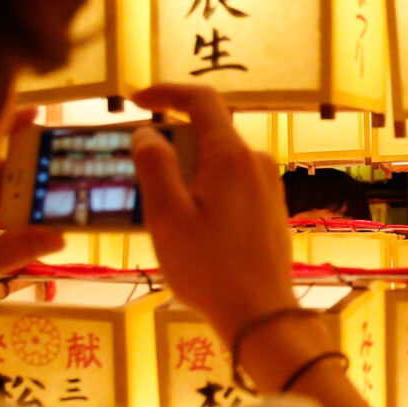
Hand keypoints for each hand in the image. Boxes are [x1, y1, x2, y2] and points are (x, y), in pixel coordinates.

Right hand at [130, 85, 293, 336]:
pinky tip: (194, 231)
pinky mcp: (273, 207)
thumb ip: (155, 166)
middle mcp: (257, 162)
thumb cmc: (209, 269)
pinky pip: (233, 184)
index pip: (202, 100)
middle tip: (143, 185)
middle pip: (208, 134)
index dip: (166, 92)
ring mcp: (269, 185)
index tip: (135, 100)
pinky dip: (207, 191)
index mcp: (232, 156)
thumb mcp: (167, 217)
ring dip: (188, 175)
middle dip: (172, 148)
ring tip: (167, 218)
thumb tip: (149, 133)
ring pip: (219, 163)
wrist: (261, 314)